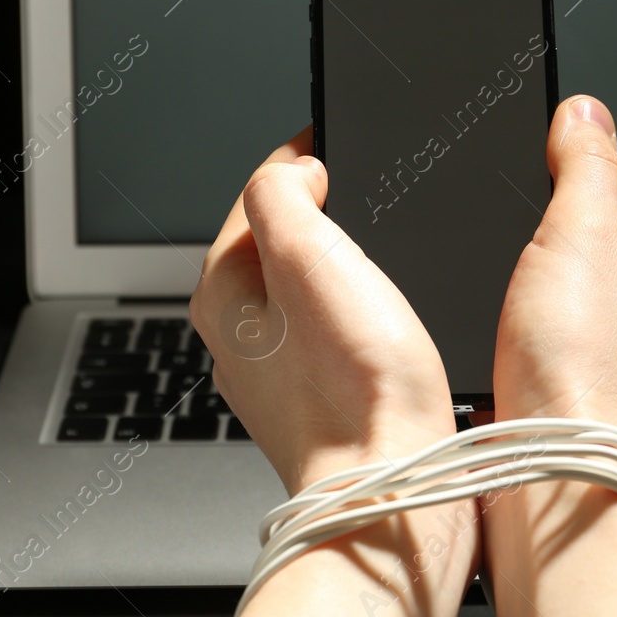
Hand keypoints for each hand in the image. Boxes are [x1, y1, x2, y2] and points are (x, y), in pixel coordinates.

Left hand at [189, 124, 457, 494]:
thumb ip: (283, 192)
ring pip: (307, 284)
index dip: (301, 153)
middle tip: (368, 184)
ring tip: (384, 243)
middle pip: (279, 237)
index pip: (255, 192)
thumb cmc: (353, 386)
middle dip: (323, 205)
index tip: (336, 133)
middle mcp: (239, 334)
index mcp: (223, 291)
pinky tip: (391, 312)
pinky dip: (359, 306)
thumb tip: (297, 171)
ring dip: (343, 258)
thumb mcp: (310, 255)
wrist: (393, 483)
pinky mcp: (320, 399)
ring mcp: (278, 372)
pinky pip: (332, 328)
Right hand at [482, 95, 616, 616]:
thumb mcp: (582, 231)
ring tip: (503, 298)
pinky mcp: (561, 375)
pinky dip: (503, 322)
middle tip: (510, 250)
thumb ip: (586, 162)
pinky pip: (526, 325)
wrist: (553, 468)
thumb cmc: (582, 364)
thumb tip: (587, 107)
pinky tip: (492, 332)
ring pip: (542, 281)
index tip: (520, 171)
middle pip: (570, 231)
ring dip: (512, 283)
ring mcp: (601, 342)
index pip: (606, 179)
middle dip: (529, 233)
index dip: (556, 169)